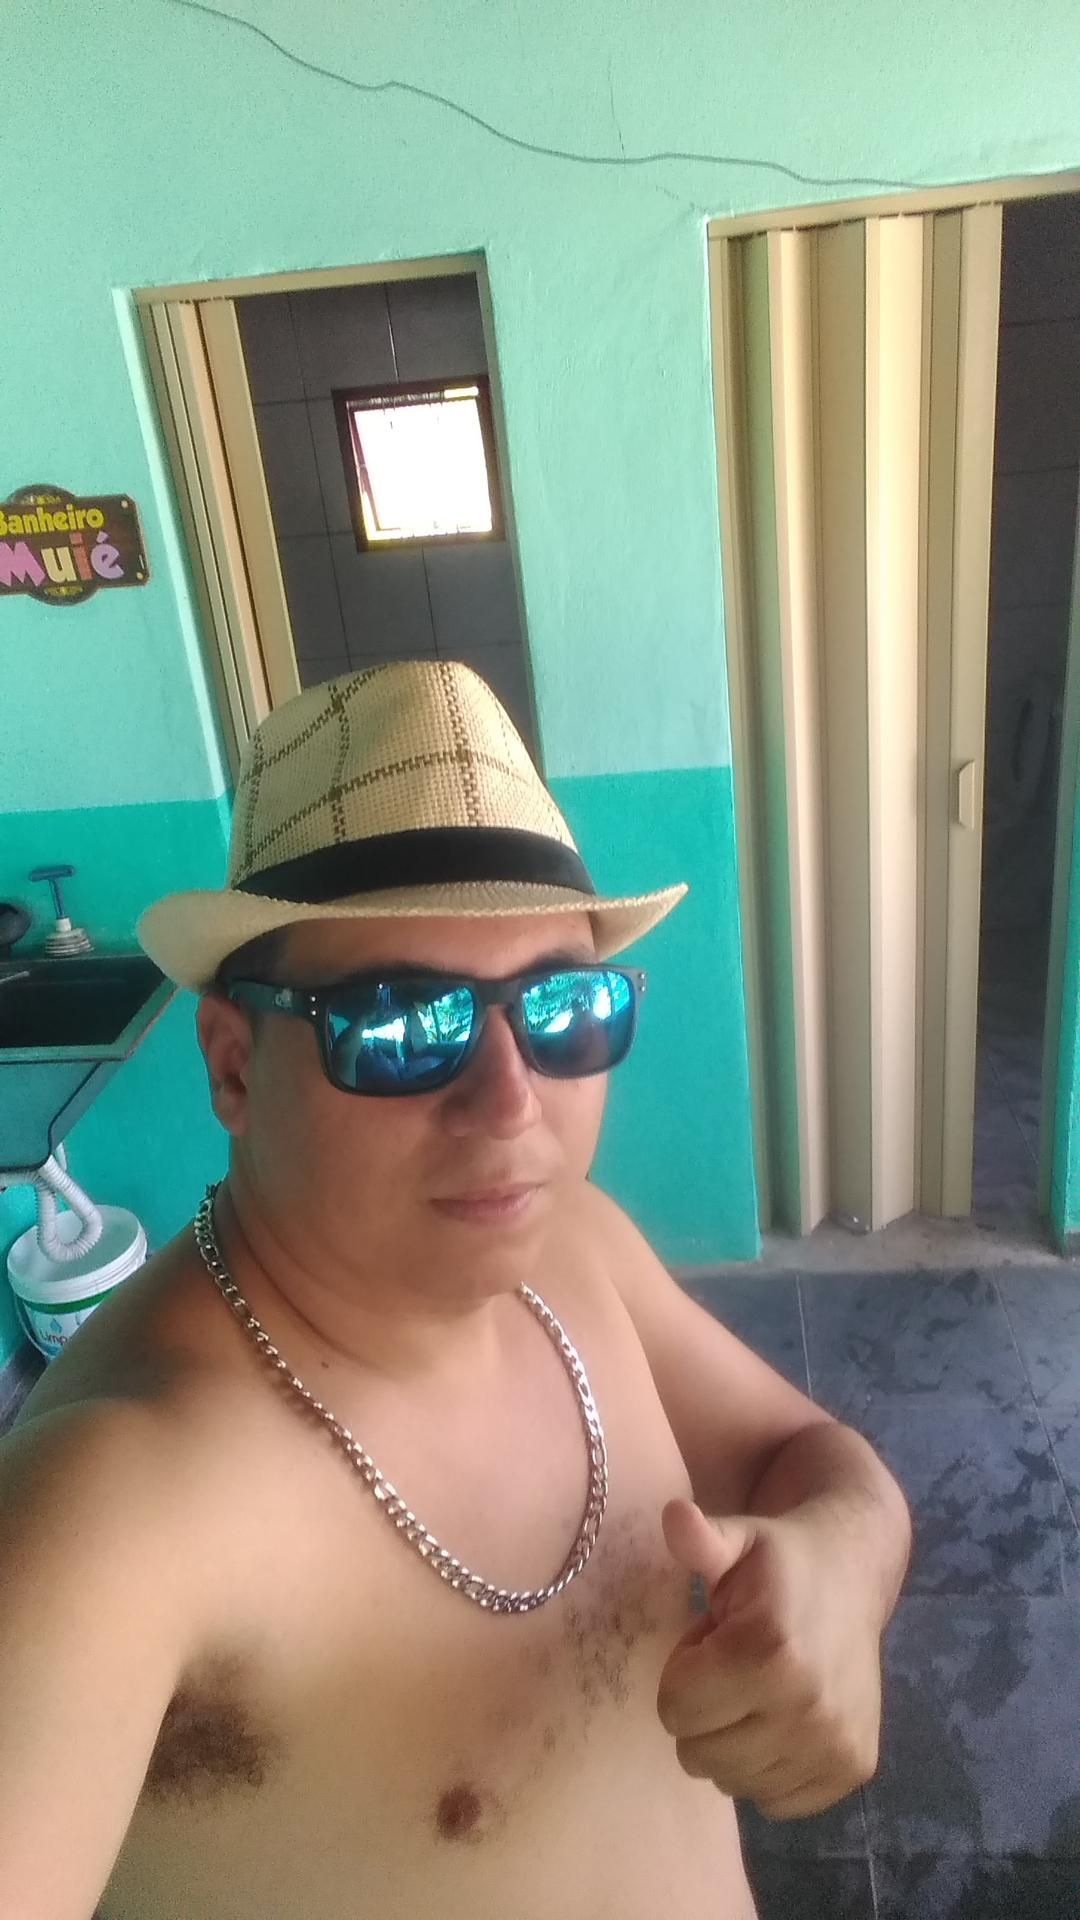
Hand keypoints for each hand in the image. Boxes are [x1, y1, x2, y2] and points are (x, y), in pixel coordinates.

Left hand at [655, 1497, 883, 1817]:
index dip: (682, 1671)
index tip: (712, 1639)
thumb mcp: (738, 1540)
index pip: (673, 1708)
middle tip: (733, 1665)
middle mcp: (807, 1706)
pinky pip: (774, 1802)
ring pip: (734, 1782)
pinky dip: (766, 1767)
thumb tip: (674, 1515)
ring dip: (732, 1740)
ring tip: (755, 1687)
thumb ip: (702, 1539)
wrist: (855, 1573)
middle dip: (702, 1710)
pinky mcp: (852, 1768)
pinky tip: (781, 1716)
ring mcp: (834, 1744)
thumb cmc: (779, 1561)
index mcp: (769, 1650)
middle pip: (698, 1754)